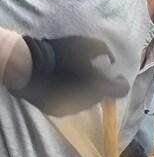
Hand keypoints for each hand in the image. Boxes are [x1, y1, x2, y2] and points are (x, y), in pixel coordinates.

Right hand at [11, 36, 128, 115]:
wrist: (29, 66)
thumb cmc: (59, 53)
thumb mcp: (86, 43)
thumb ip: (104, 50)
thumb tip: (111, 60)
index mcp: (98, 86)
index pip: (120, 90)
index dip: (120, 83)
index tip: (117, 76)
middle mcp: (89, 102)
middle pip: (102, 96)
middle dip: (100, 87)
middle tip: (92, 75)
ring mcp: (73, 109)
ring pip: (86, 102)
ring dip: (86, 93)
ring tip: (76, 80)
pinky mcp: (59, 112)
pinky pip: (71, 105)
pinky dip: (71, 97)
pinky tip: (63, 87)